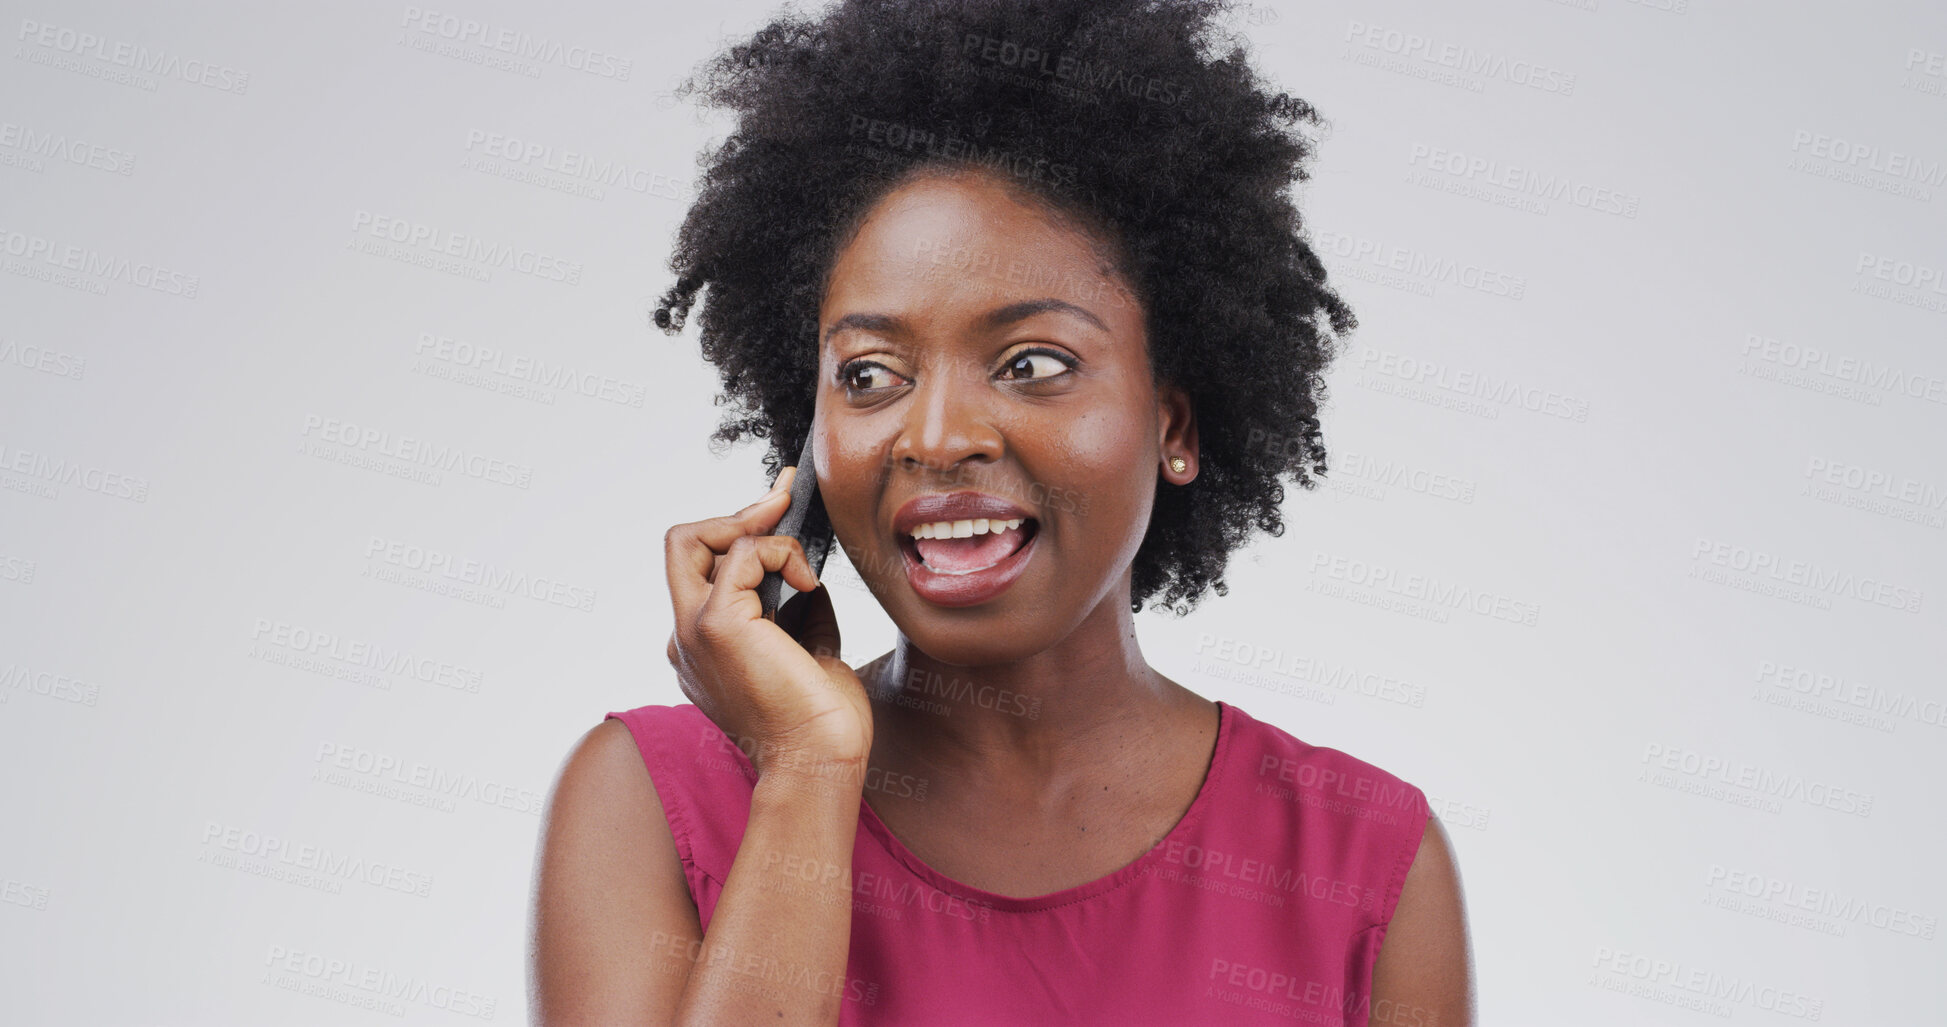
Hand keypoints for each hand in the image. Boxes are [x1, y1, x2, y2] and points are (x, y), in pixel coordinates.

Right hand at [664, 467, 871, 777]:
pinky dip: (780, 552)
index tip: (780, 505)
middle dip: (733, 514)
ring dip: (756, 526)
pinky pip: (740, 551)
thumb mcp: (809, 648)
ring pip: (692, 539)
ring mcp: (691, 631)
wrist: (821, 759)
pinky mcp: (715, 623)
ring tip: (800, 552)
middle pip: (680, 547)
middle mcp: (685, 639)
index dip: (738, 533)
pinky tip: (807, 582)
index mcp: (703, 649)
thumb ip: (797, 609)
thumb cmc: (821, 718)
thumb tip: (805, 575)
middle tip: (783, 500)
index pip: (704, 572)